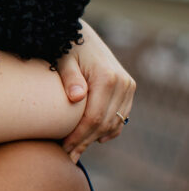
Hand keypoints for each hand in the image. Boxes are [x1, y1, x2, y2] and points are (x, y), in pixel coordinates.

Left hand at [56, 21, 135, 162]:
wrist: (82, 35)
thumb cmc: (67, 48)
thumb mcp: (63, 60)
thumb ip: (69, 78)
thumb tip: (76, 98)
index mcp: (106, 78)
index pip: (93, 118)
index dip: (79, 137)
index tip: (64, 149)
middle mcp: (122, 83)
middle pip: (104, 124)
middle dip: (85, 142)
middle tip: (69, 156)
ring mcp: (128, 86)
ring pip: (114, 123)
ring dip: (96, 138)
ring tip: (77, 150)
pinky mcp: (128, 88)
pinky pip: (122, 116)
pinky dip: (109, 129)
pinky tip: (95, 139)